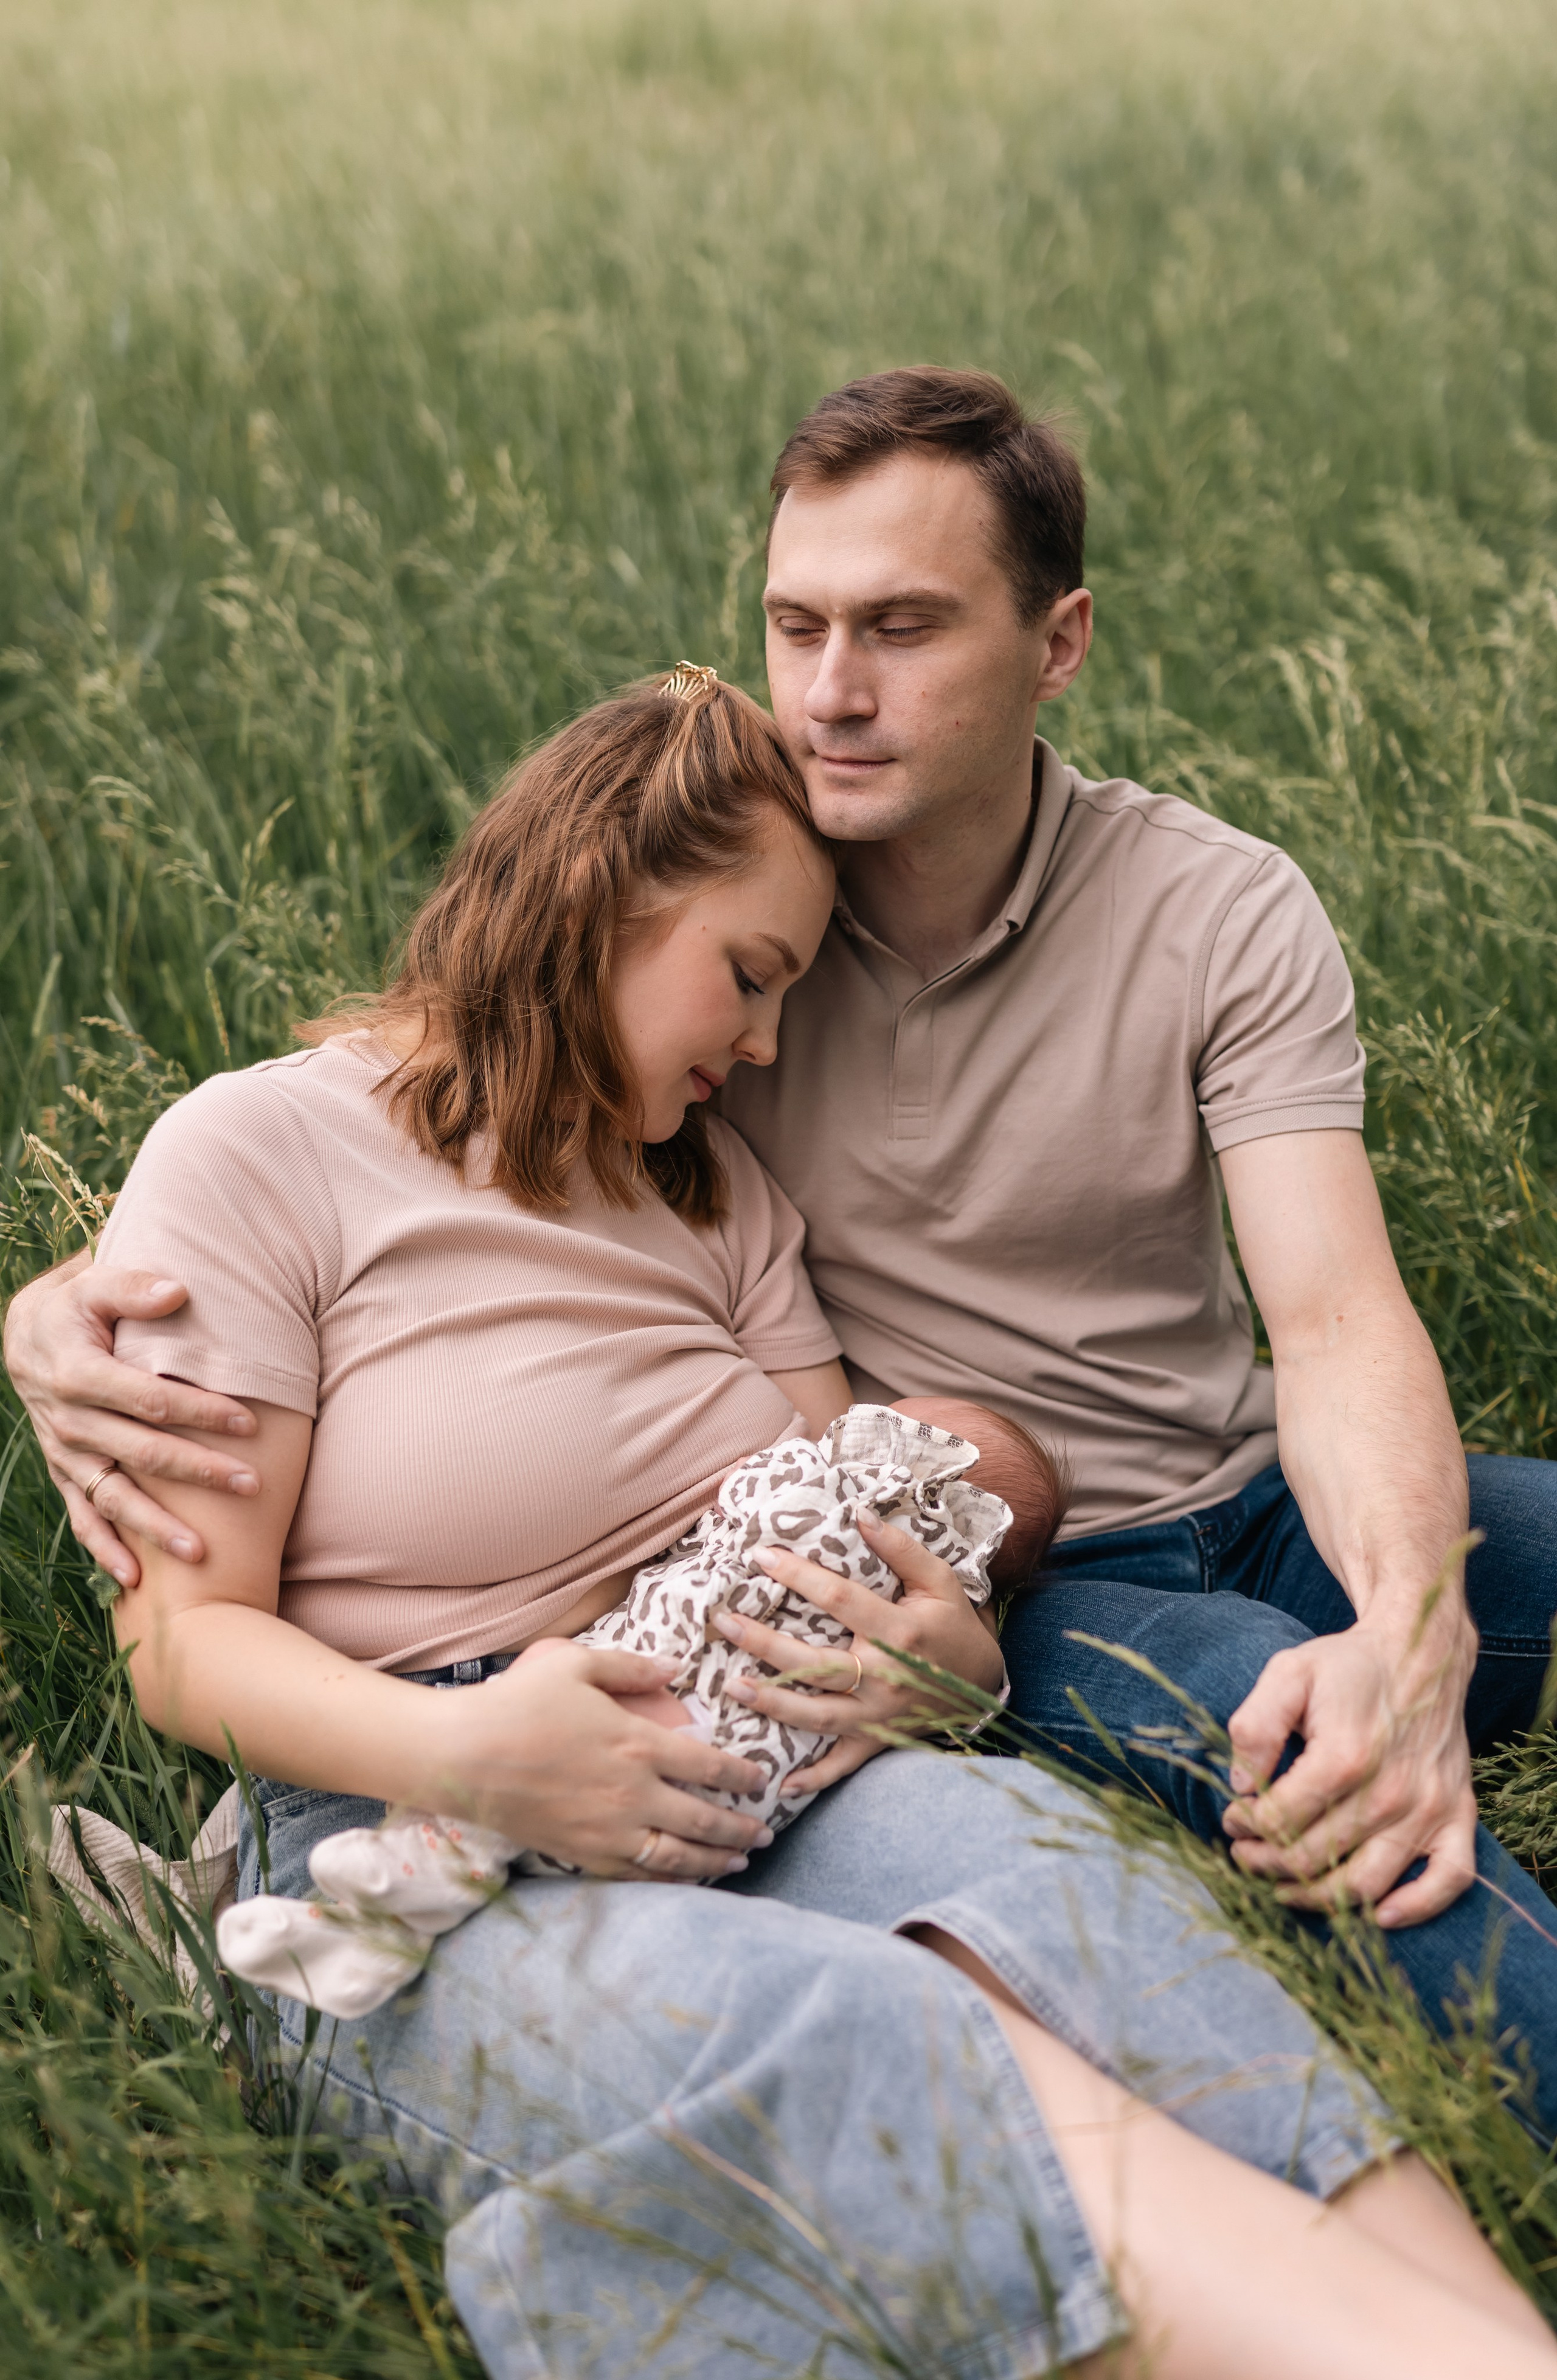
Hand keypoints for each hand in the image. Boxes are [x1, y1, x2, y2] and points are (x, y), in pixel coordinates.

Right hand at [2, 1258, 258, 1585]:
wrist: (24, 1337)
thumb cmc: (75, 1306)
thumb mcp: (93, 1284)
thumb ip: (133, 1287)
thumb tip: (180, 1289)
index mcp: (79, 1373)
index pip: (150, 1398)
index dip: (199, 1411)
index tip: (248, 1422)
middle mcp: (69, 1420)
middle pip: (143, 1453)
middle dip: (199, 1472)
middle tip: (251, 1487)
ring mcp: (66, 1453)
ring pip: (114, 1496)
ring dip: (156, 1526)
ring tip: (200, 1553)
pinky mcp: (64, 1472)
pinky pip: (83, 1516)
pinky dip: (105, 1549)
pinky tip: (134, 1579)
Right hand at [438, 1641, 774, 1881]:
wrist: (462, 1756)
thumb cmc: (517, 1703)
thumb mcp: (576, 1665)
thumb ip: (631, 1666)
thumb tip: (676, 1667)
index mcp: (637, 1743)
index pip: (709, 1765)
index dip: (742, 1776)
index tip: (762, 1781)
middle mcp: (632, 1793)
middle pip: (704, 1819)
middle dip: (741, 1828)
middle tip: (765, 1833)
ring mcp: (607, 1830)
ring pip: (678, 1856)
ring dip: (715, 1861)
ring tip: (740, 1861)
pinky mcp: (581, 1854)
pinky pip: (637, 1875)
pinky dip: (668, 1880)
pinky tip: (684, 1878)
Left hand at [710, 1514, 1006, 1797]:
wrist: (984, 1685)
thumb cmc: (953, 1624)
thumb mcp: (939, 1580)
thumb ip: (901, 1548)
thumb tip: (860, 1512)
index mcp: (898, 1632)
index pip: (838, 1599)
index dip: (798, 1576)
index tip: (759, 1556)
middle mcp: (885, 1676)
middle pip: (816, 1662)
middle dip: (765, 1643)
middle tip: (724, 1622)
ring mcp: (879, 1715)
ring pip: (818, 1714)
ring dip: (774, 1704)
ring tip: (733, 1687)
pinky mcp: (878, 1740)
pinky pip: (843, 1764)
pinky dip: (815, 1778)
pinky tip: (780, 1785)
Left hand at [1221, 1613, 1479, 1925]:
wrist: (1420, 1653)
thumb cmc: (1347, 1667)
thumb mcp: (1287, 1674)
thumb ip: (1256, 1727)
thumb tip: (1240, 1786)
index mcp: (1345, 1755)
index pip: (1281, 1819)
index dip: (1246, 1827)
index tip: (1232, 1819)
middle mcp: (1391, 1790)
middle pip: (1315, 1858)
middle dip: (1267, 1864)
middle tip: (1245, 1854)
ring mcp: (1428, 1808)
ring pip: (1367, 1884)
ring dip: (1317, 1898)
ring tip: (1282, 1888)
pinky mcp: (1457, 1816)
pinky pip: (1448, 1880)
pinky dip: (1418, 1908)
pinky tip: (1381, 1915)